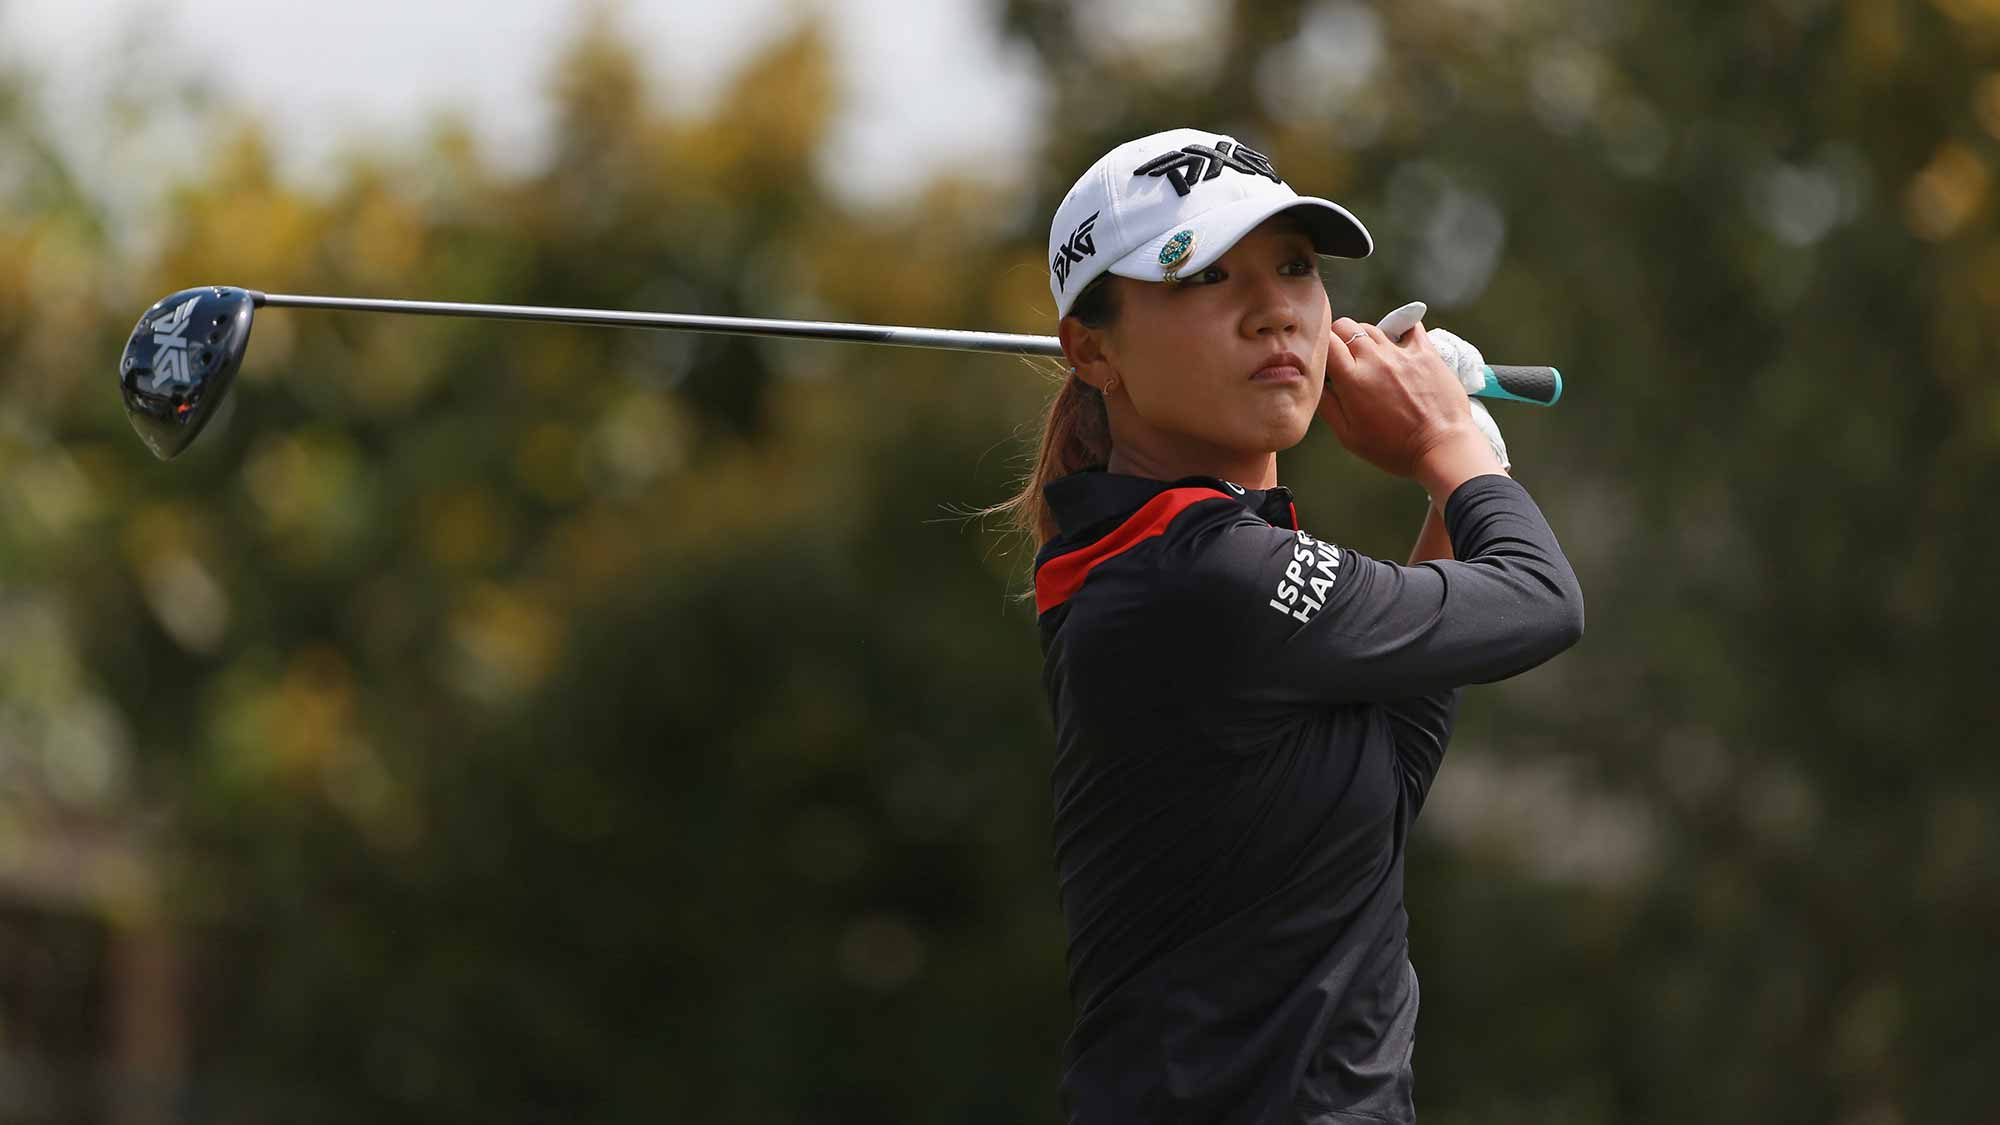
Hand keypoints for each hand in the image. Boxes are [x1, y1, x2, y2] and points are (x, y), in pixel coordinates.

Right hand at [1317, 315, 1498, 490]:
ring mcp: (1401, 353)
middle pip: (1345, 326)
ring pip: (1372, 327)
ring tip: (1370, 359)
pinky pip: (1409, 326)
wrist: (1442, 448)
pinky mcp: (1425, 352)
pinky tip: (1397, 344)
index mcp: (1353, 380)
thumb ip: (1327, 406)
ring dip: (1364, 338)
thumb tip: (1315, 384)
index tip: (1323, 359)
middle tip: (1343, 358)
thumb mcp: (1349, 437)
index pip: (1326, 341)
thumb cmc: (1394, 449)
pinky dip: (1399, 330)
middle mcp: (1375, 360)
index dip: (1320, 345)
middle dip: (1338, 338)